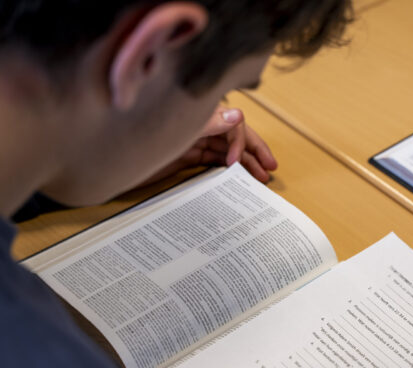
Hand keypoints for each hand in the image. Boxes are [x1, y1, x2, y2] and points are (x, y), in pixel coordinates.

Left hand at [140, 105, 277, 185]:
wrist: (108, 159)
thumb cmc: (137, 137)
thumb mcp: (176, 130)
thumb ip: (208, 123)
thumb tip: (238, 115)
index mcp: (198, 111)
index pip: (234, 123)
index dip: (240, 142)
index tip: (235, 163)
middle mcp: (199, 123)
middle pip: (235, 135)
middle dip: (254, 151)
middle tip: (271, 168)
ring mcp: (193, 139)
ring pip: (227, 150)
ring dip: (245, 163)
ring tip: (261, 178)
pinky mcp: (186, 154)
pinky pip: (214, 160)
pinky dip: (228, 168)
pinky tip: (239, 177)